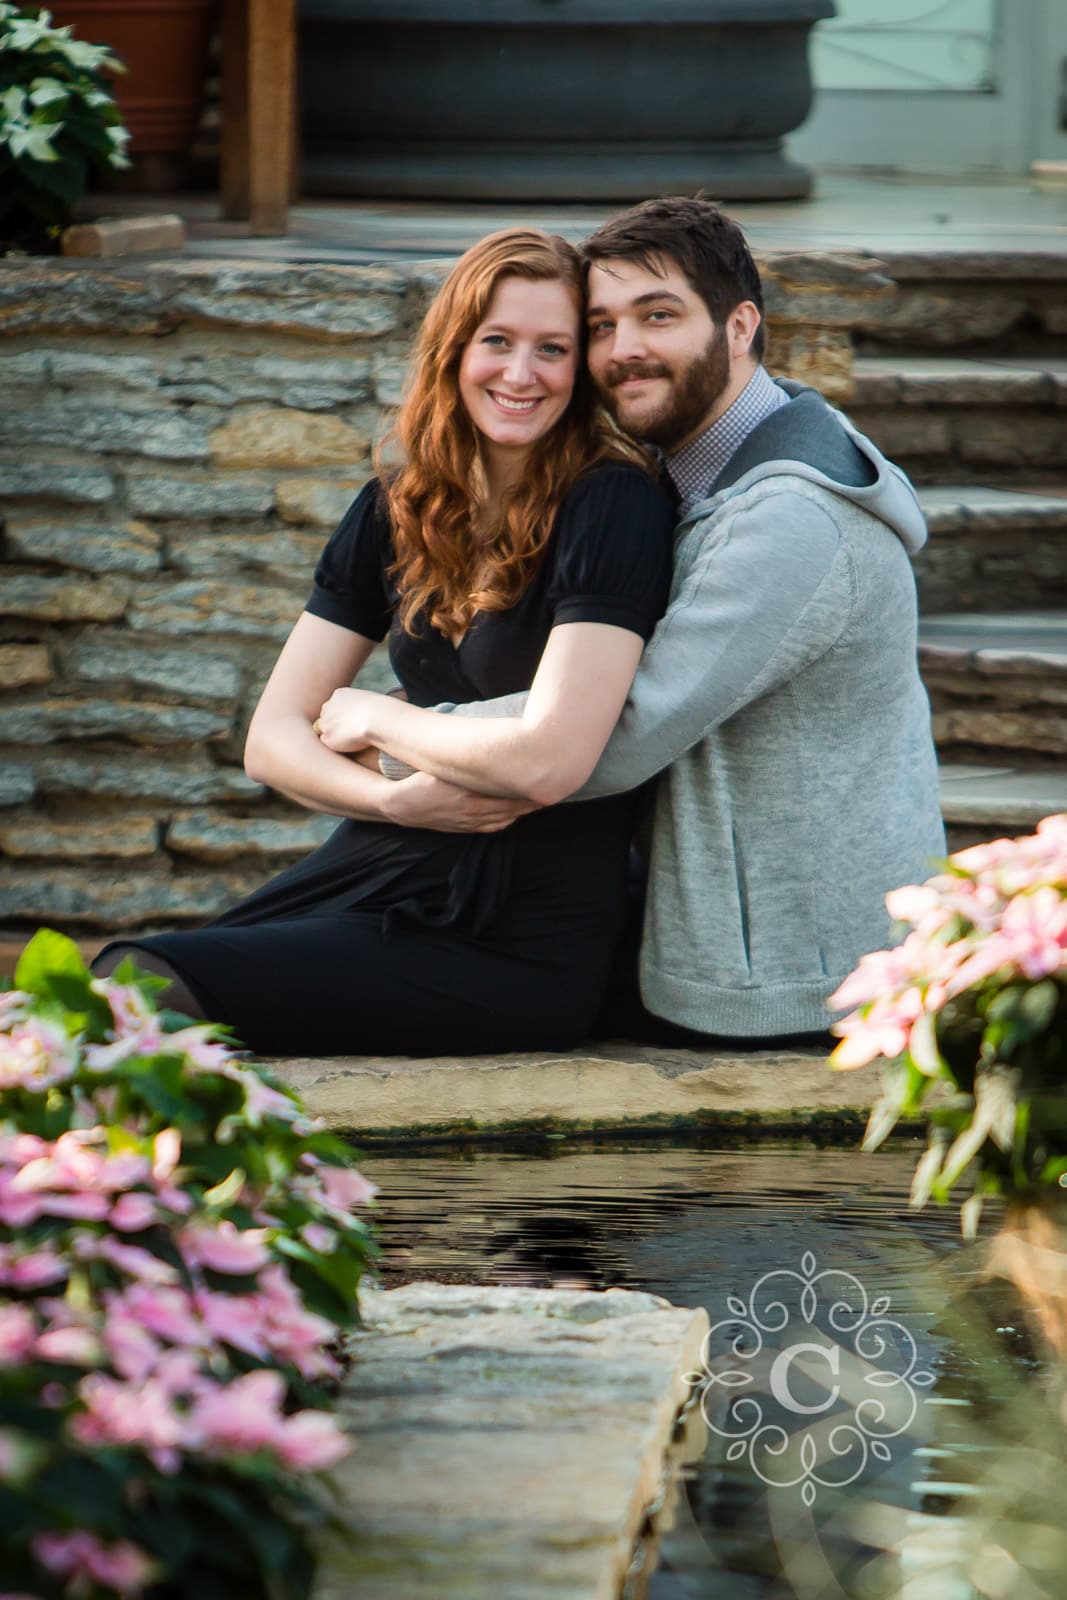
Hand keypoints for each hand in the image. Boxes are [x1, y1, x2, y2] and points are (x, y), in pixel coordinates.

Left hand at [314, 687, 378, 752]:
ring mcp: (326, 721)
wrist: (377, 719)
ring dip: (335, 734)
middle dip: (334, 723)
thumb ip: (358, 707)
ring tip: (353, 736)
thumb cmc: (380, 711)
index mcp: (339, 694)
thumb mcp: (369, 702)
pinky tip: (351, 742)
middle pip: (326, 716)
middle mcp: (329, 706)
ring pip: (325, 729)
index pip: (334, 705)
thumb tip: (362, 717)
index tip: (352, 721)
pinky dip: (337, 745)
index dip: (342, 715)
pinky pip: (328, 742)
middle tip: (350, 731)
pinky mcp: (327, 736)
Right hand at [381, 771, 538, 832]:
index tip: (545, 781)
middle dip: (532, 801)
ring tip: (538, 800)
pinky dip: (508, 819)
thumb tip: (488, 757)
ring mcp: (470, 823)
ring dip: (522, 811)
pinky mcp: (465, 828)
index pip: (508, 797)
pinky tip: (515, 813)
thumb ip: (465, 767)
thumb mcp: (442, 770)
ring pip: (505, 819)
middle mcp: (473, 814)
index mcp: (470, 799)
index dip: (528, 792)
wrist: (401, 806)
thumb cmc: (420, 782)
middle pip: (512, 809)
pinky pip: (493, 826)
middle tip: (551, 789)